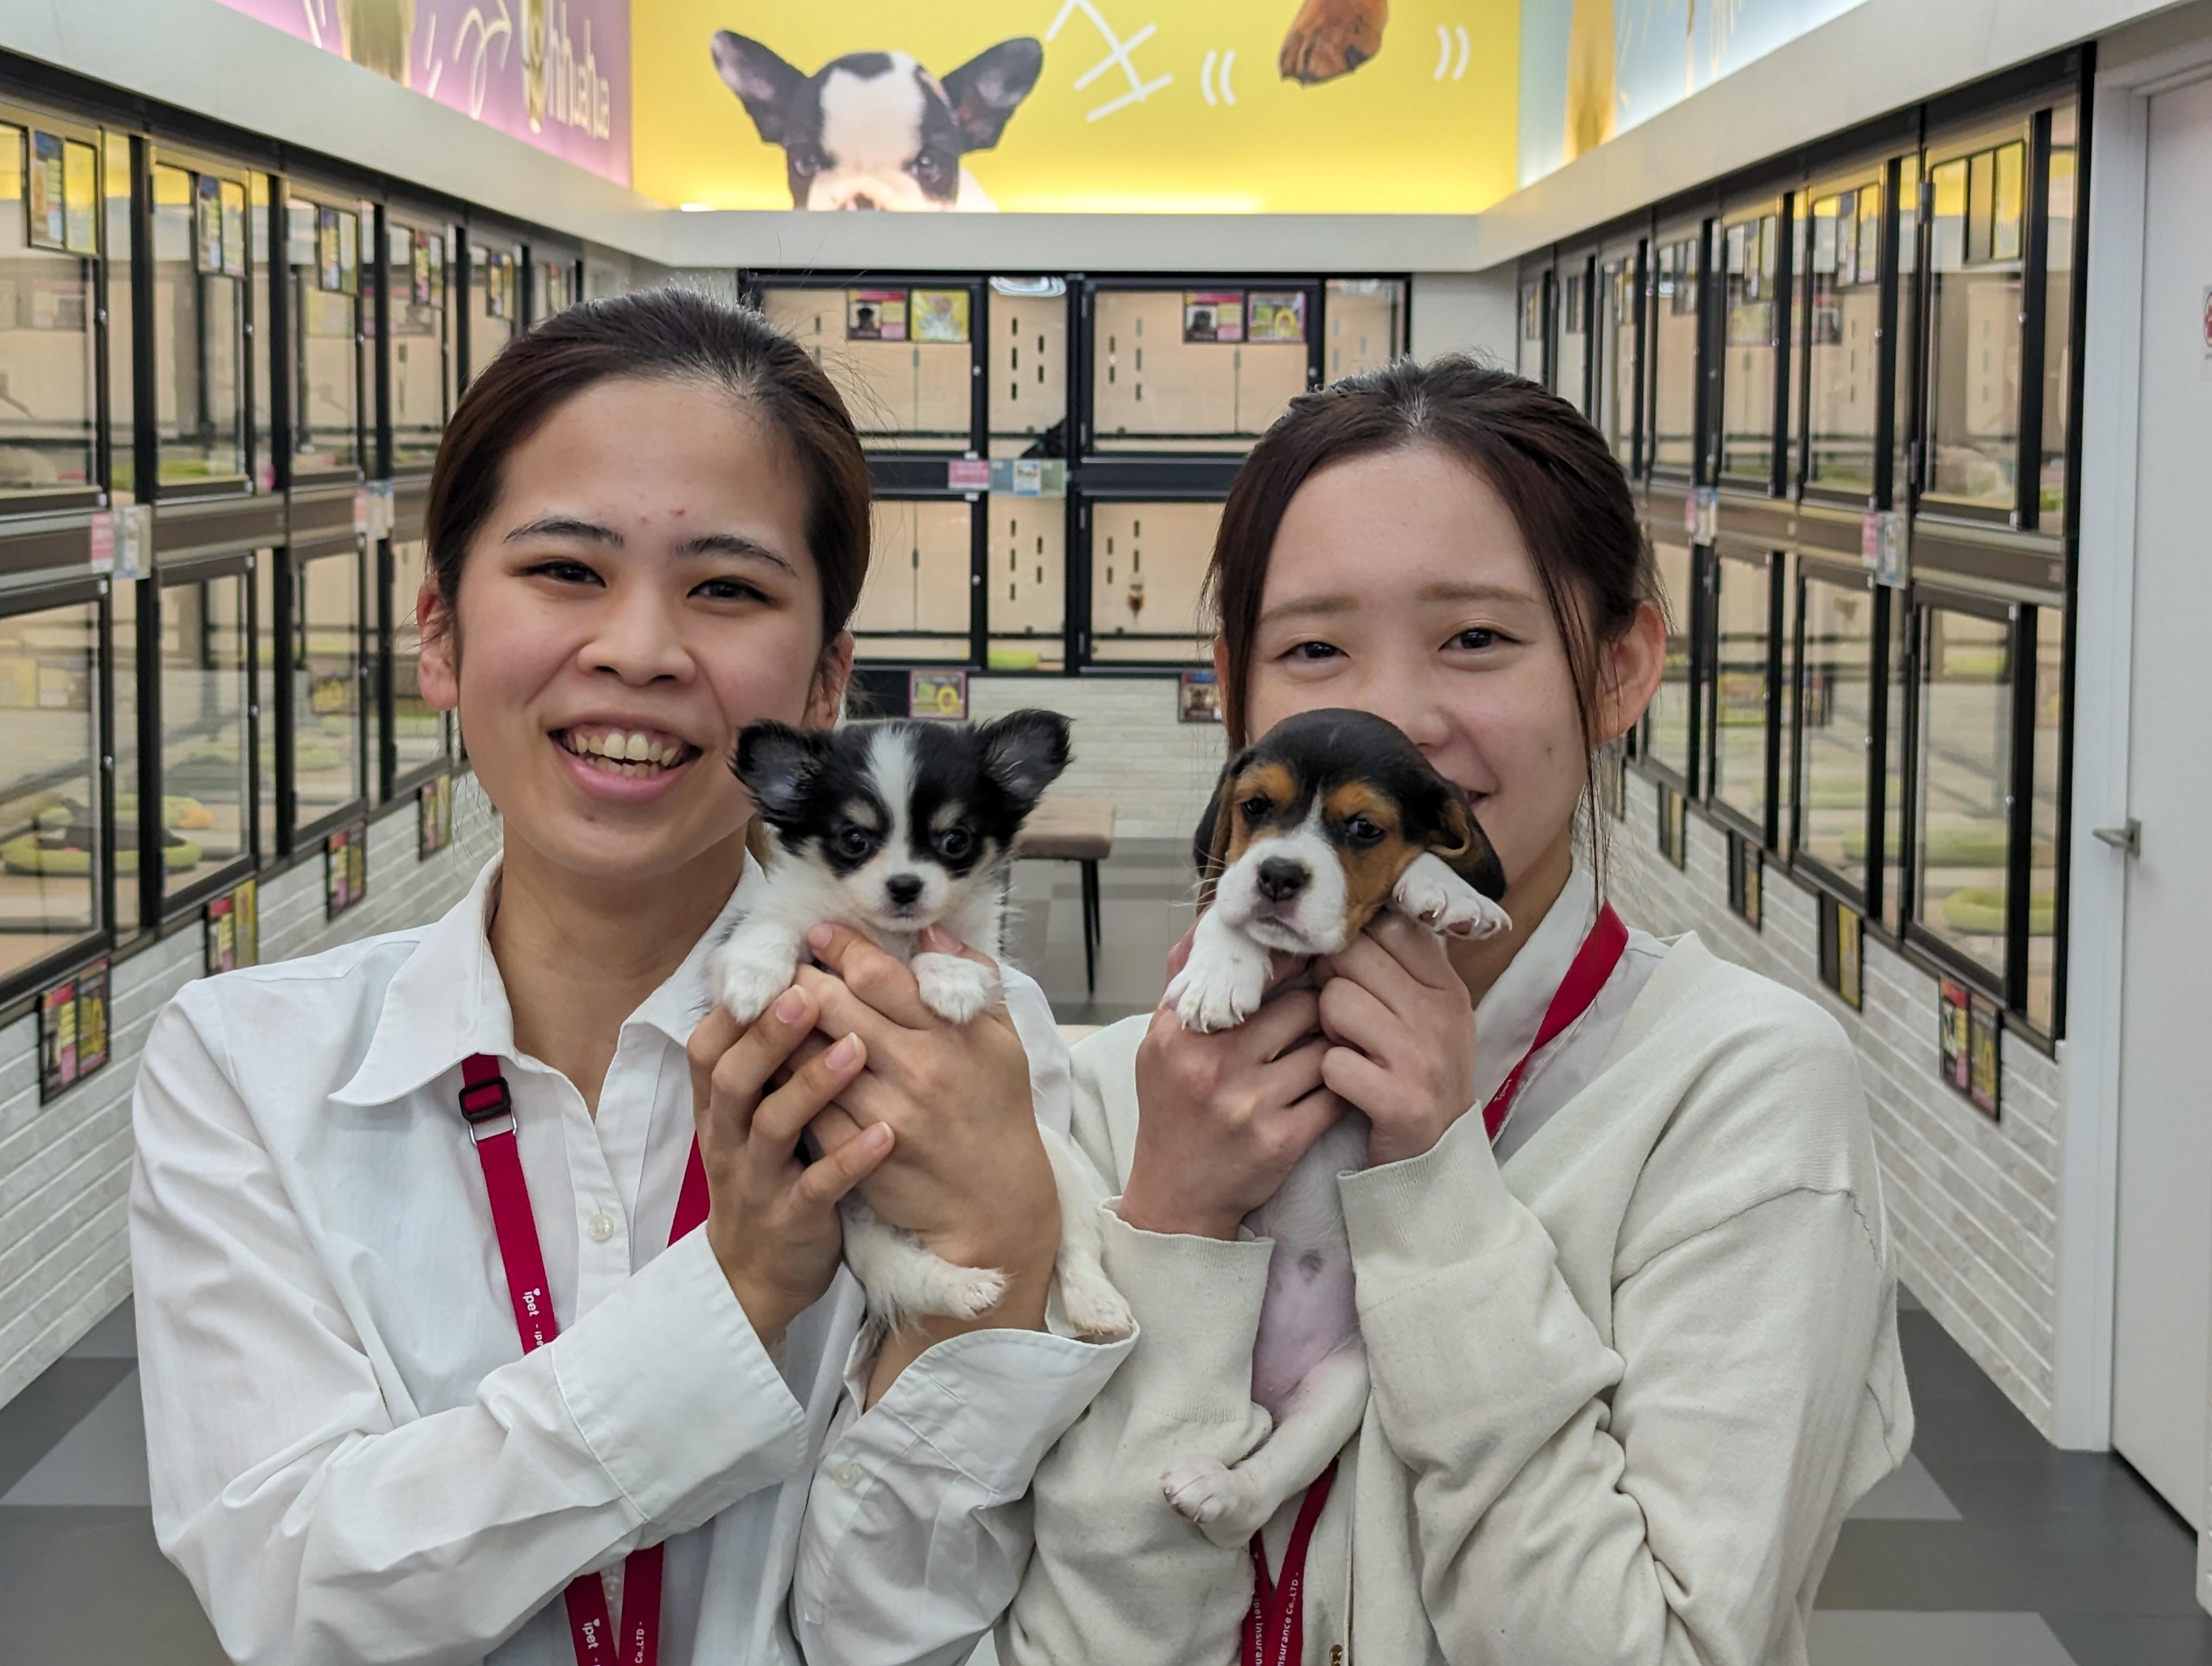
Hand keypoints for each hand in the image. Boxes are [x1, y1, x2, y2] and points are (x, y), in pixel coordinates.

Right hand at [686, 987, 891, 1347]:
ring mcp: (757, 1181)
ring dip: (813, 1084)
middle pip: (734, 1078)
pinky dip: (850, 1157)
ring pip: (773, 1126)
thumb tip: (790, 984)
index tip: (777, 963)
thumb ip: (764, 1063)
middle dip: (768, 1035)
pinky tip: (885, 1132)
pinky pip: (819, 1186)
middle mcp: (729, 1140)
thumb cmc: (768, 1175)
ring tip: (858, 1048)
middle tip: (809, 992)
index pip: (708, 1046)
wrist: (756, 1278)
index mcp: (720, 1108)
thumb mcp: (750, 1119)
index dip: (736, 1006)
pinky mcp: (793, 1220)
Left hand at [793, 923, 1058, 1282]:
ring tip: (768, 1008)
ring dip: (781, 1027)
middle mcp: (914, 1069)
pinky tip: (771, 1063)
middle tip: (782, 965)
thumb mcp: (1004, 1039)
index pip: (879, 974)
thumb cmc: (997, 1112)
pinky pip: (802, 1104)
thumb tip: (931, 930)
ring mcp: (880, 1113)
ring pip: (806, 1054)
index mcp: (950, 1034)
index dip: (841, 947)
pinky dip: (782, 1079)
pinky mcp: (853, 1152)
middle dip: (798, 978)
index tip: (819, 934)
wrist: (994, 1203)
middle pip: (831, 1005)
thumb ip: (972, 978)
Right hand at [1117, 929, 1344, 1239]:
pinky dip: (1343, 1084)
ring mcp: (1249, 1105)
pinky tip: (1340, 1082)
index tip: (1309, 958)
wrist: (1176, 1197)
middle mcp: (1212, 1066)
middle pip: (1302, 1006)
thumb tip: (1211, 922)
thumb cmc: (1171, 1109)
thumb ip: (1183, 982)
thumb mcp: (1159, 1042)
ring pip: (1325, 1048)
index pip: (1254, 974)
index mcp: (1182, 1034)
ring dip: (1336, 1044)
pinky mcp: (1281, 1141)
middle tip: (1330, 1007)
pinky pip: (1335, 1094)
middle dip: (1323, 1004)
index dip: (1292, 962)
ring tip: (1332, 1045)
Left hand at [1315, 911, 1477, 1166]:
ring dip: (1328, 1031)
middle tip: (1343, 1020)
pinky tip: (1349, 1087)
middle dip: (1332, 985)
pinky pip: (1331, 1061)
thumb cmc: (1416, 1074)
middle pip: (1351, 957)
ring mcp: (1424, 1058)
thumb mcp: (1426, 1013)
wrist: (1437, 1159)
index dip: (1352, 943)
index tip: (1349, 972)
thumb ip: (1401, 963)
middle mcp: (1441, 1014)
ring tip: (1349, 1052)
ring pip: (1335, 1002)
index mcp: (1447, 986)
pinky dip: (1330, 1076)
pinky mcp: (1401, 1100)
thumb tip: (1360, 910)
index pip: (1387, 925)